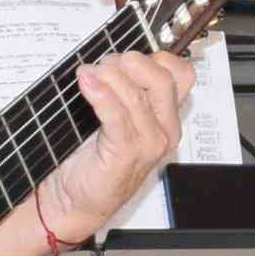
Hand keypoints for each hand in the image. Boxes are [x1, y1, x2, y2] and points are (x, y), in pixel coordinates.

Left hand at [32, 49, 195, 245]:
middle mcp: (164, 130)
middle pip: (162, 77)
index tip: (124, 57)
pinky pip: (118, 115)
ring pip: (137, 93)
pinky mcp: (126, 153)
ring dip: (107, 76)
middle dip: (127, 63)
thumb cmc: (92, 159)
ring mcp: (148, 143)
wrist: (73, 199)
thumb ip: (122, 90)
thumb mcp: (115, 118)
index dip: (155, 56)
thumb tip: (111, 56)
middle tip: (100, 67)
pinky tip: (87, 84)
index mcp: (166, 118)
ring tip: (85, 75)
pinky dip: (102, 94)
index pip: (181, 74)